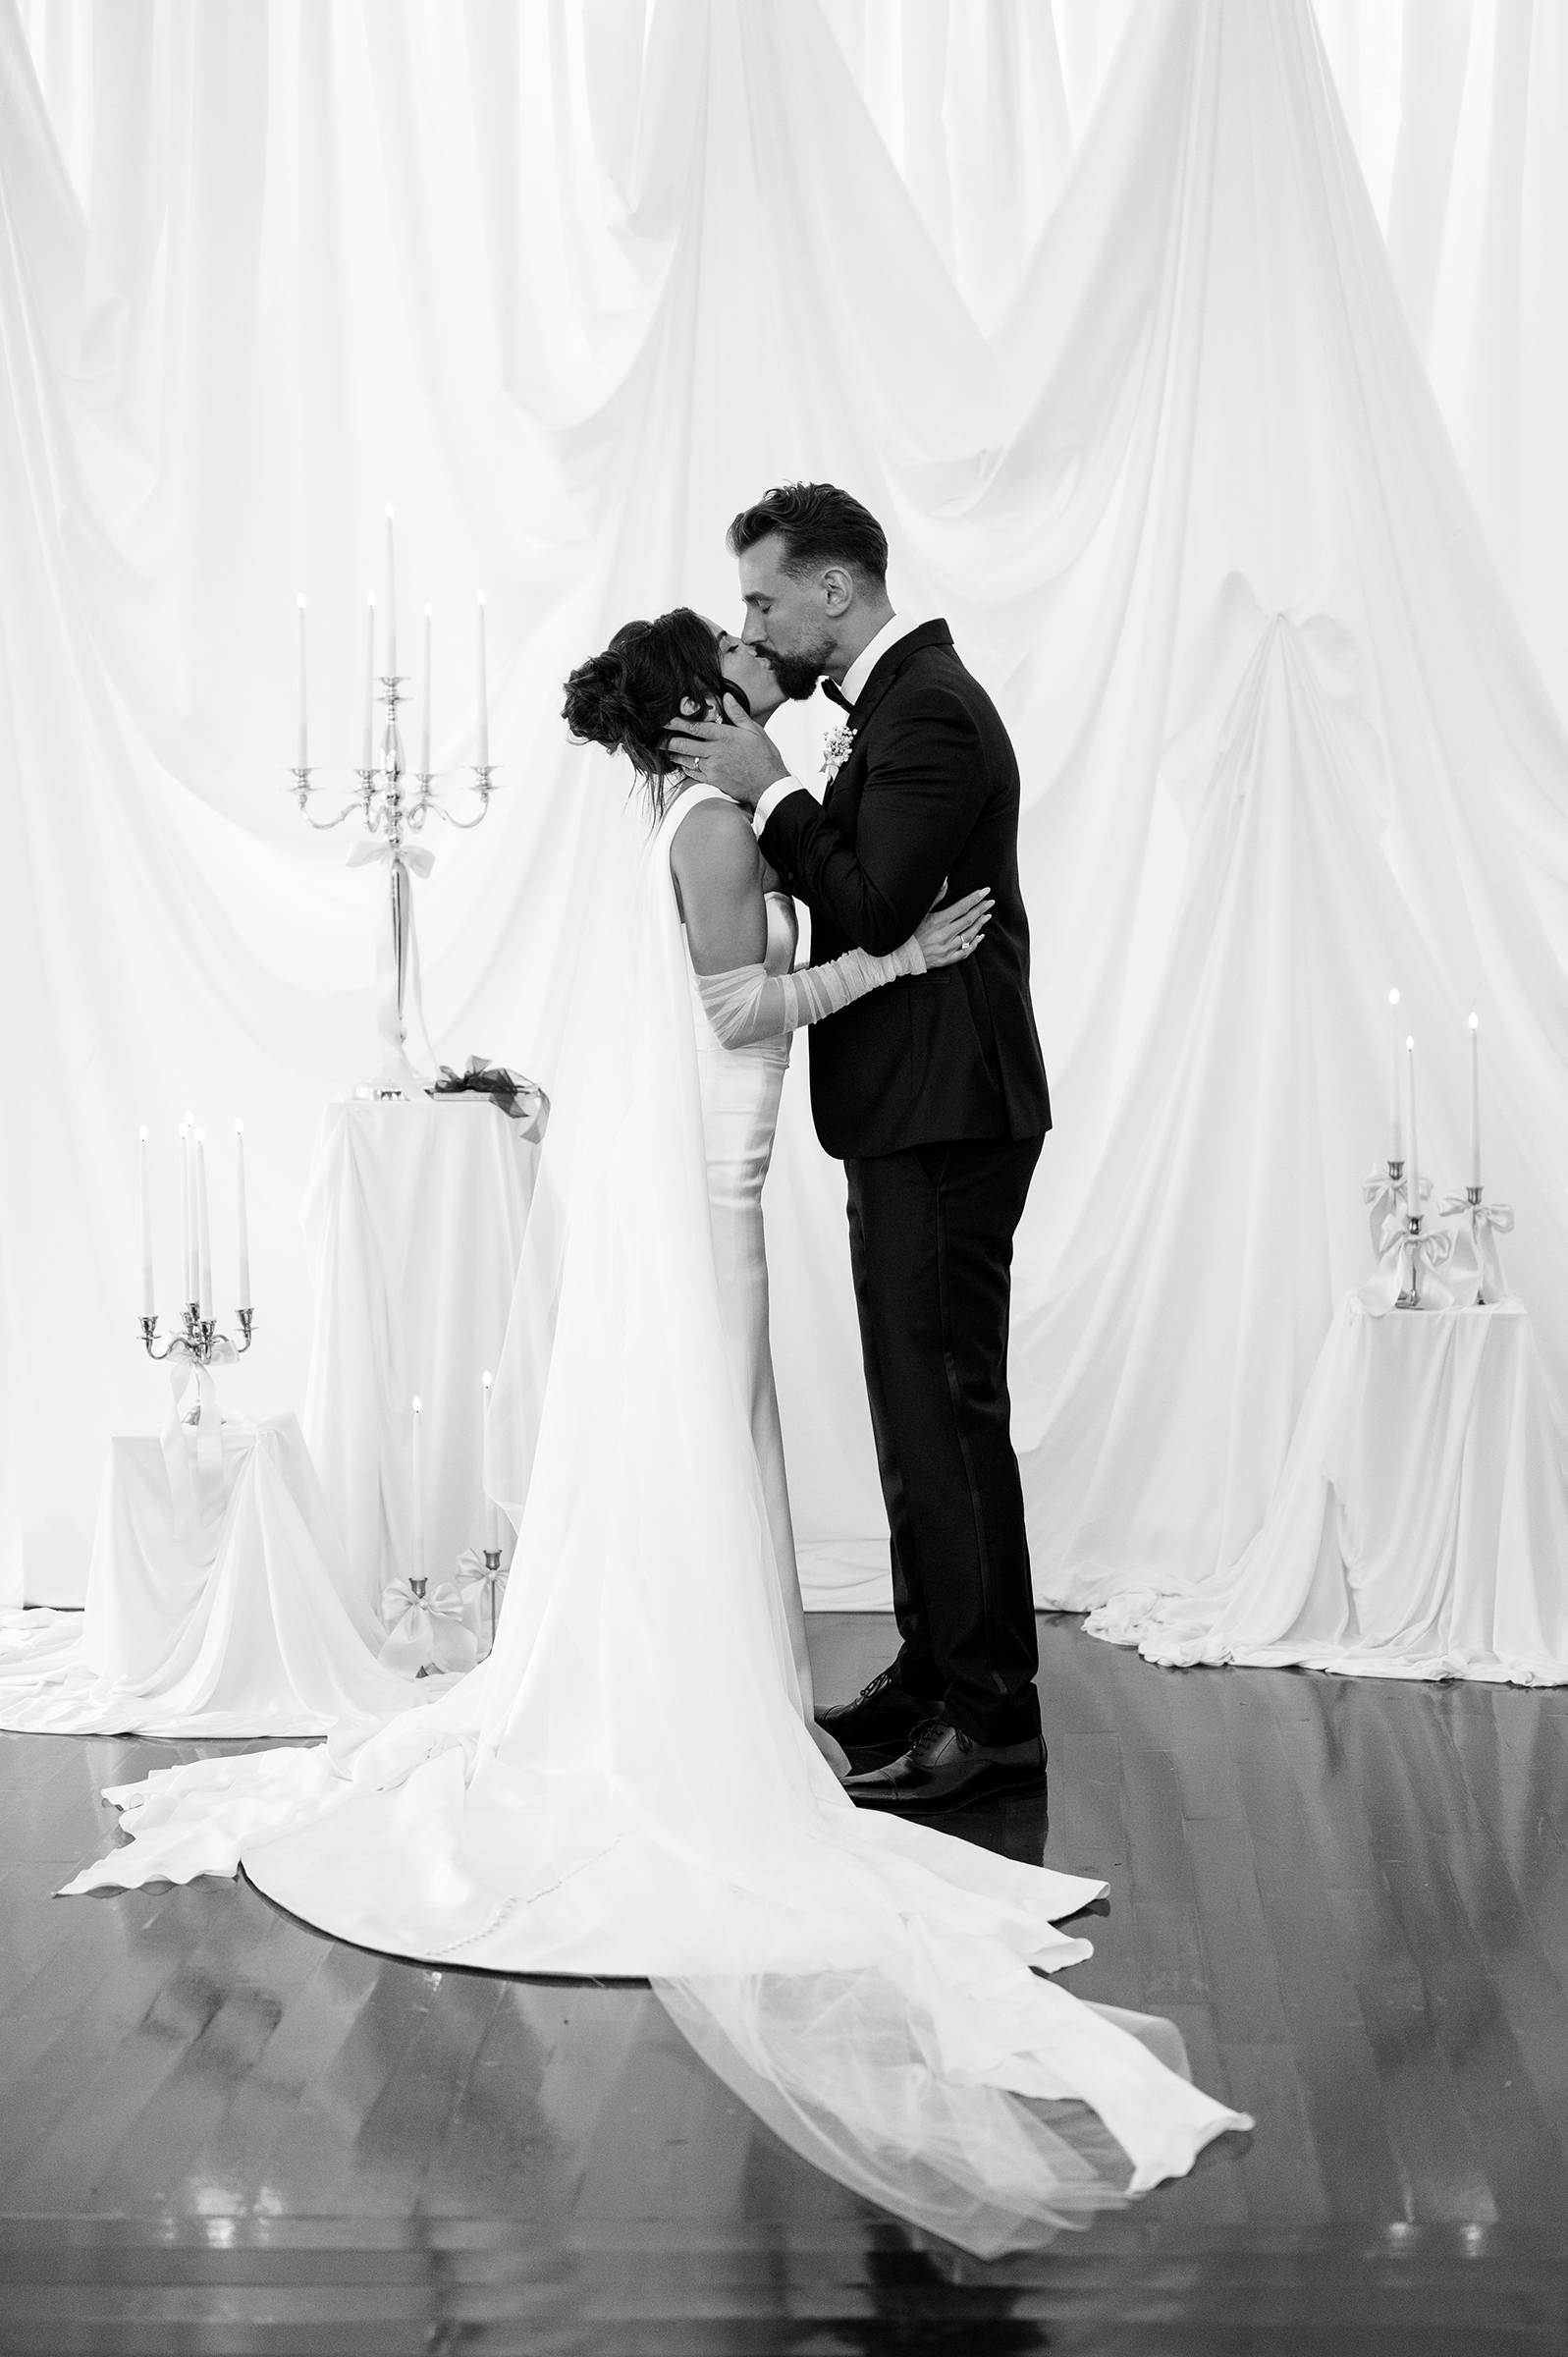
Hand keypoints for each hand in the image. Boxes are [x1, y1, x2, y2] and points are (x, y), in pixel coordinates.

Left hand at [664, 693, 788, 810]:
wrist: (769, 785)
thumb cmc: (764, 758)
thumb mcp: (754, 731)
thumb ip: (737, 713)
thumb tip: (726, 696)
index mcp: (725, 736)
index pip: (695, 727)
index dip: (677, 722)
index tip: (666, 718)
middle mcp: (716, 752)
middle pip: (684, 744)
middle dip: (668, 739)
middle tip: (657, 736)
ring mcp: (713, 768)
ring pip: (686, 759)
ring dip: (674, 754)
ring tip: (665, 748)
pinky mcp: (713, 781)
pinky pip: (693, 774)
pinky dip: (684, 767)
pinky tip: (681, 763)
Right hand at [914, 886, 992, 968]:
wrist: (898, 956)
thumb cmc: (907, 932)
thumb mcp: (919, 912)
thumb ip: (935, 897)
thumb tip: (945, 881)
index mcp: (938, 921)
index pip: (962, 907)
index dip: (975, 898)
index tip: (985, 891)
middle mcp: (944, 935)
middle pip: (969, 920)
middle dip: (981, 909)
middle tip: (990, 902)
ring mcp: (946, 949)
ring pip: (969, 935)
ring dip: (980, 924)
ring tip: (987, 915)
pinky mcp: (946, 960)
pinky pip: (965, 952)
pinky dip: (974, 944)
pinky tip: (980, 936)